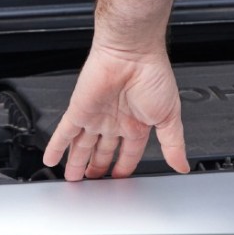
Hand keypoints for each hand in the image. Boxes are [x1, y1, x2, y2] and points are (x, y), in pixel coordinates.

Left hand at [42, 43, 189, 180]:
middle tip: (92, 182)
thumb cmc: (152, 75)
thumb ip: (173, 144)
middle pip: (102, 150)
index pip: (128, 152)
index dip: (122, 167)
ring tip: (72, 179)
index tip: (118, 180)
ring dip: (76, 162)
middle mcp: (114, 120)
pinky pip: (64, 132)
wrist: (132, 53)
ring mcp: (95, 115)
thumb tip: (182, 165)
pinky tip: (51, 159)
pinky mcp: (78, 109)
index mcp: (136, 123)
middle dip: (97, 167)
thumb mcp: (169, 116)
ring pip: (82, 145)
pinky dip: (56, 146)